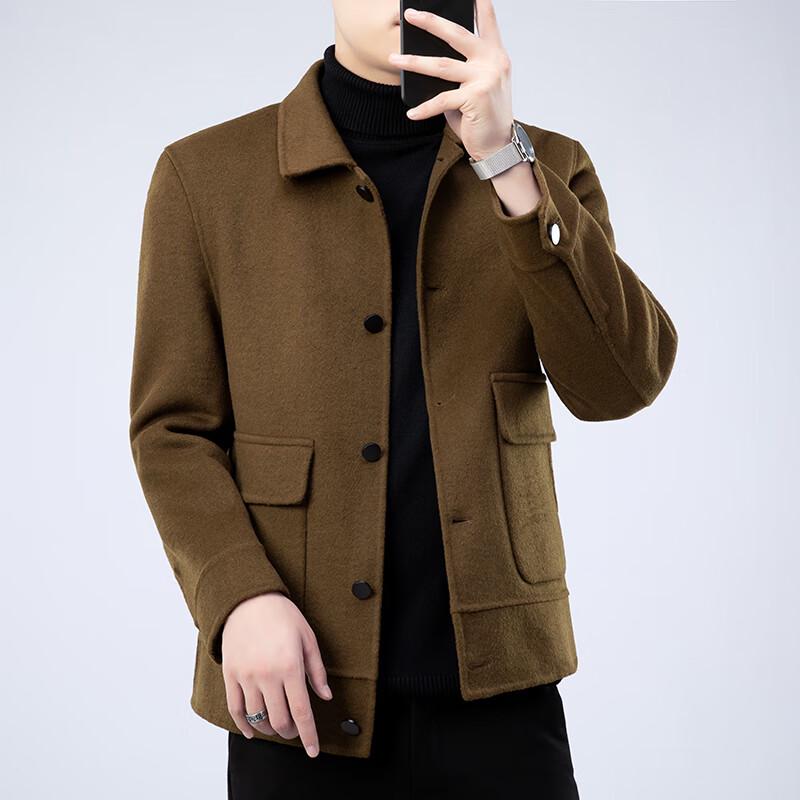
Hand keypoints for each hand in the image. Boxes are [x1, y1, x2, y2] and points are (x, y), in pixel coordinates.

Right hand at [221, 591, 332, 757]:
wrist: (248, 599)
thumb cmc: (282, 616)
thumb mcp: (308, 638)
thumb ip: (316, 670)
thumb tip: (325, 697)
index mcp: (290, 666)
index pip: (301, 711)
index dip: (309, 735)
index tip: (313, 751)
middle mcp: (267, 675)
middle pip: (279, 719)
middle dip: (290, 731)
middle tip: (295, 730)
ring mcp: (246, 676)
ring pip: (257, 717)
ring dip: (269, 728)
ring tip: (277, 726)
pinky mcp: (231, 675)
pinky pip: (236, 708)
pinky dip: (244, 725)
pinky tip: (252, 731)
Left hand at [388, 0, 513, 160]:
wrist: (499, 146)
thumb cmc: (484, 116)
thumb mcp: (477, 87)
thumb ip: (461, 71)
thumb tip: (429, 62)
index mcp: (496, 55)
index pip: (487, 21)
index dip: (480, 3)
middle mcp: (493, 61)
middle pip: (456, 34)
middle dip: (430, 22)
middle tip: (410, 15)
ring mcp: (485, 78)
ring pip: (441, 66)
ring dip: (413, 62)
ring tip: (394, 59)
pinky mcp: (475, 98)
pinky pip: (441, 100)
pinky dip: (424, 108)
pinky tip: (411, 113)